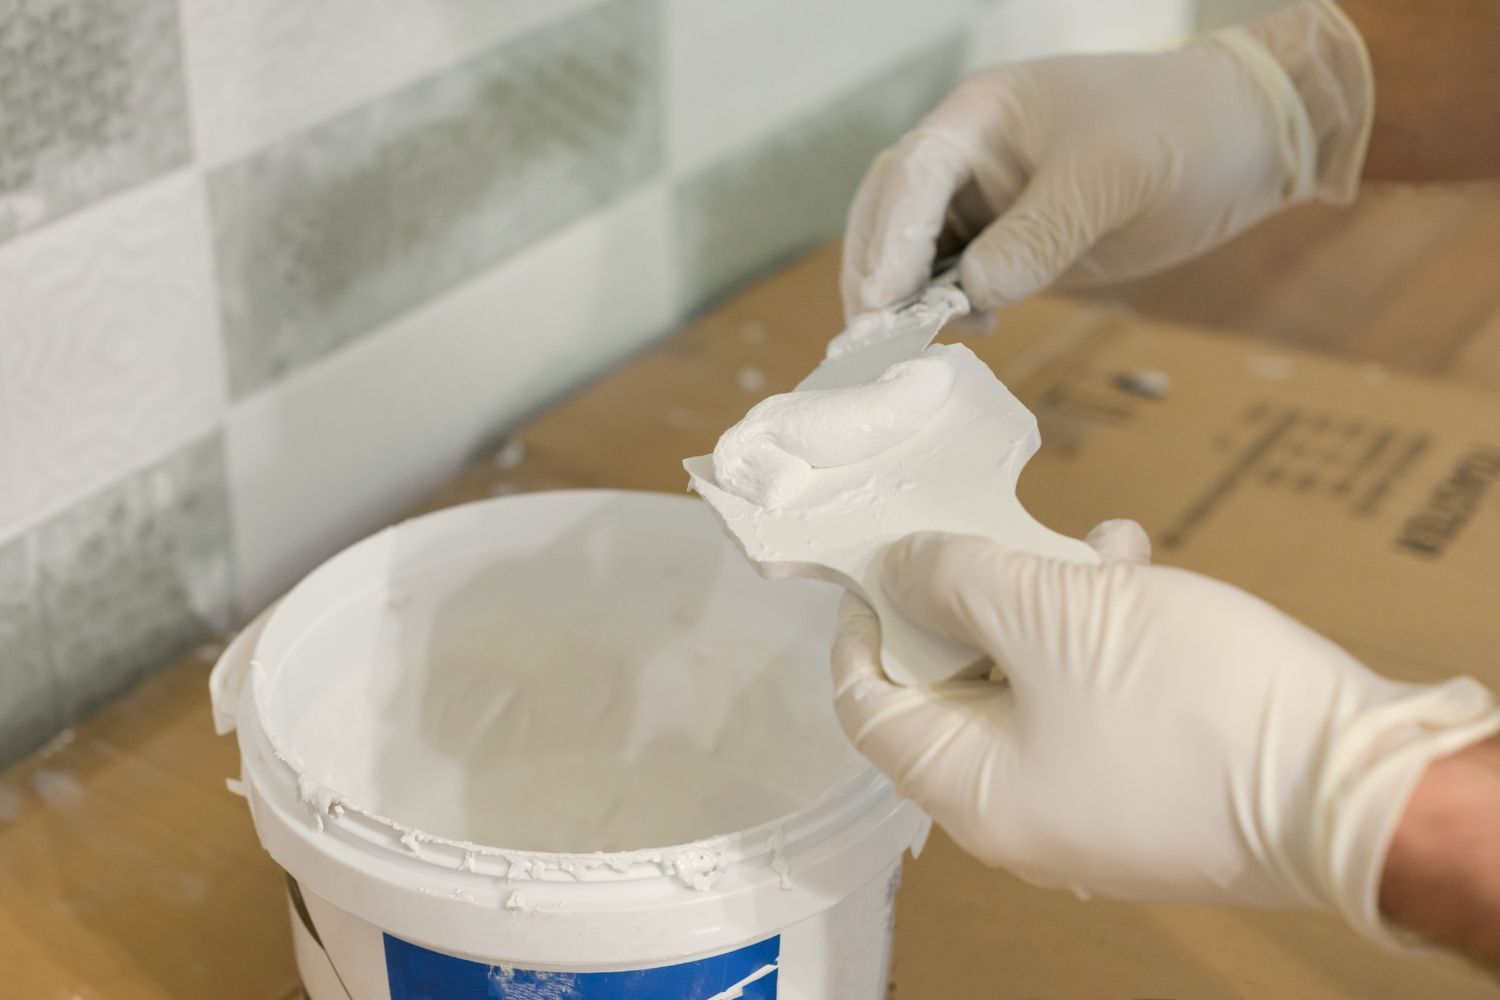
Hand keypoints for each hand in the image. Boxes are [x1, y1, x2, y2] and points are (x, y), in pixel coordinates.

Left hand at [831, 524, 1499, 943]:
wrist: (1358, 785)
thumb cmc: (1193, 706)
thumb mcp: (1054, 613)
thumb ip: (957, 580)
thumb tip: (900, 566)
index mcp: (974, 794)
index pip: (870, 708)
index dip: (864, 624)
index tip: (877, 557)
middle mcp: (1020, 811)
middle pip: (951, 687)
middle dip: (972, 596)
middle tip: (989, 531)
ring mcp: (1087, 798)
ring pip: (1030, 679)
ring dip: (1047, 598)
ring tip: (1090, 543)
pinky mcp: (1146, 775)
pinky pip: (1092, 694)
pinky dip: (1101, 628)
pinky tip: (1133, 565)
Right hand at [841, 0, 1372, 315]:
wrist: (1241, 142)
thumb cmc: (1182, 134)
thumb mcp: (1113, 178)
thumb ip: (1041, 233)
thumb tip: (972, 292)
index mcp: (981, 116)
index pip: (912, 176)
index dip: (888, 240)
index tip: (879, 303)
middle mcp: (967, 157)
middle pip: (889, 216)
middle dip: (874, 277)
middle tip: (872, 344)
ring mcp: (984, 201)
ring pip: (912, 254)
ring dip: (902, 302)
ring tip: (909, 350)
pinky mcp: (1007, 243)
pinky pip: (954, 279)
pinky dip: (944, 310)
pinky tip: (967, 332)